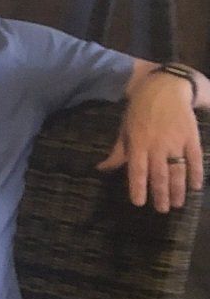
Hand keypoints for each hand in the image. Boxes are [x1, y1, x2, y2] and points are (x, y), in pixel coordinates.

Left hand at [100, 69, 202, 211]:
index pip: (137, 170)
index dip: (138, 187)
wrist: (165, 88)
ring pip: (177, 170)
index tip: (139, 203)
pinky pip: (195, 158)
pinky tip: (195, 186)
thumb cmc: (140, 110)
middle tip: (163, 210)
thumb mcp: (124, 129)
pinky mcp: (191, 137)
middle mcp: (157, 145)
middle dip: (161, 194)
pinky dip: (196, 173)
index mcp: (137, 143)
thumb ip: (118, 152)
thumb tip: (102, 169)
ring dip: (178, 189)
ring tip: (178, 204)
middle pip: (159, 174)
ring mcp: (176, 141)